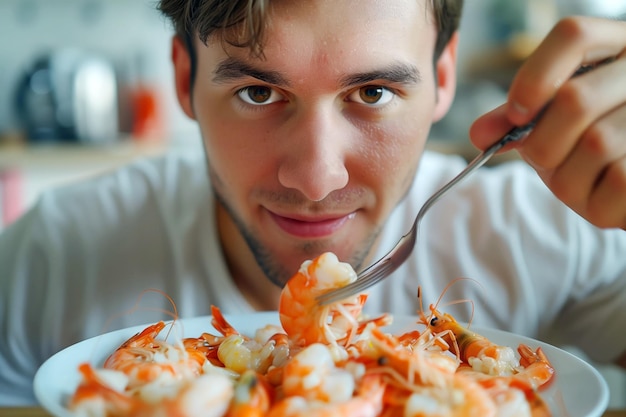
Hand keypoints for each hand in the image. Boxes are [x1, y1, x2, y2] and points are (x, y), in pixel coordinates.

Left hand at [469, 16, 625, 229]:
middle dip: (543, 145)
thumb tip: (480, 132)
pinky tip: (603, 196)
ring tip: (581, 181)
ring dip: (569, 179)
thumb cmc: (592, 153)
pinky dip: (596, 200)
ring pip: (596, 144)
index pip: (574, 36)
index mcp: (617, 49)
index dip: (535, 76)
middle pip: (575, 99)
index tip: (515, 114)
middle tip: (545, 161)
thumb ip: (519, 122)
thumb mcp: (555, 127)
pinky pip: (619, 180)